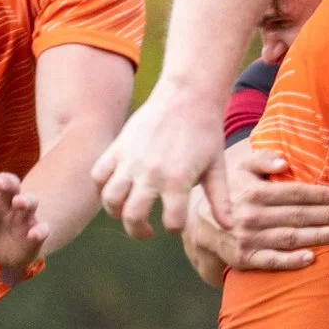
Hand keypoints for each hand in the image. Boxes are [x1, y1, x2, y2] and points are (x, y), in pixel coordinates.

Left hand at [0, 165, 50, 275]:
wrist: (0, 252)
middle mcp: (6, 200)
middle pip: (10, 182)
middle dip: (3, 181)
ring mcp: (22, 215)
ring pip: (30, 200)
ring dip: (26, 200)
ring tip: (19, 202)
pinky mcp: (35, 232)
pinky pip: (42, 229)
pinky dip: (40, 230)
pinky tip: (34, 234)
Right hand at [91, 87, 226, 238]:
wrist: (187, 97)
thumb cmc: (205, 133)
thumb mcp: (216, 168)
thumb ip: (220, 200)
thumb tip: (229, 227)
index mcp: (177, 181)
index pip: (171, 223)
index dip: (174, 229)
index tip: (175, 225)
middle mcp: (150, 173)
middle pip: (133, 217)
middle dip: (139, 231)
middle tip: (146, 230)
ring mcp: (130, 160)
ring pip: (111, 199)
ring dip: (117, 212)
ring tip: (128, 211)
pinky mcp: (117, 147)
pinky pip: (98, 175)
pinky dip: (102, 187)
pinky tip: (117, 189)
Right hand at [191, 148, 328, 272]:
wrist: (204, 224)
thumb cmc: (233, 192)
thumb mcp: (242, 169)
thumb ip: (262, 159)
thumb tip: (284, 162)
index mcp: (255, 192)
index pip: (295, 193)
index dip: (321, 195)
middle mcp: (252, 215)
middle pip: (297, 215)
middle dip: (327, 215)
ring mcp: (249, 239)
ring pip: (290, 237)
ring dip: (317, 236)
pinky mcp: (245, 258)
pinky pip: (272, 260)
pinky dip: (292, 261)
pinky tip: (311, 258)